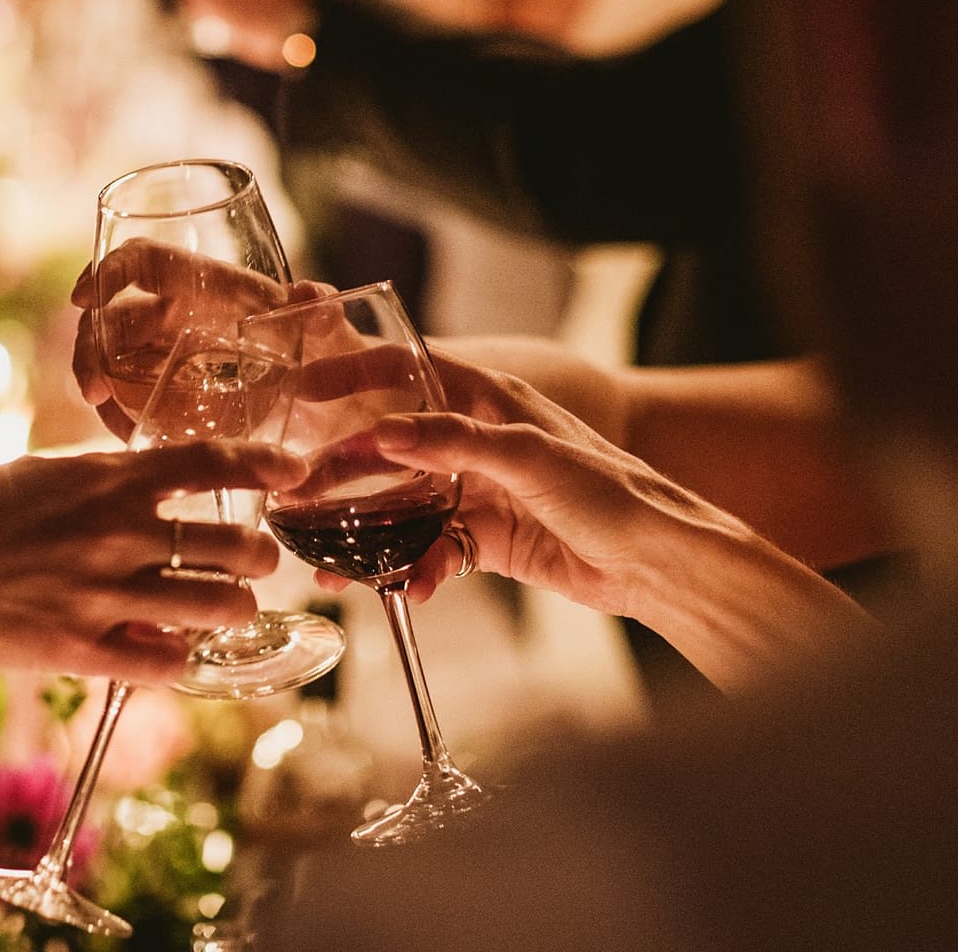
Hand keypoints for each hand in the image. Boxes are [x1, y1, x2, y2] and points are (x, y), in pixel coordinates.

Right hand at [0, 441, 303, 682]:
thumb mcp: (39, 471)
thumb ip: (101, 476)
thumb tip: (147, 475)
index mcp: (105, 480)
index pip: (211, 464)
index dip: (265, 467)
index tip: (294, 471)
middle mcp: (116, 534)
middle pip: (235, 546)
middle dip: (259, 555)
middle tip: (254, 559)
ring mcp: (102, 595)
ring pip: (217, 608)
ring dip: (234, 609)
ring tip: (226, 607)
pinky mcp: (82, 649)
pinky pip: (167, 662)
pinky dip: (184, 656)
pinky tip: (178, 648)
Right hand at [69, 240, 305, 440]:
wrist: (334, 402)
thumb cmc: (325, 352)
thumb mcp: (327, 331)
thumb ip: (321, 311)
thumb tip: (311, 295)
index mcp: (204, 285)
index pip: (143, 261)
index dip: (108, 270)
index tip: (82, 297)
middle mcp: (176, 315)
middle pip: (111, 317)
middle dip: (89, 346)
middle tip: (93, 389)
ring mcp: (165, 356)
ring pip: (109, 360)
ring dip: (96, 382)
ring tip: (108, 418)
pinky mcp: (166, 395)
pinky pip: (127, 400)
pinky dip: (118, 415)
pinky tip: (127, 436)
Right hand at [299, 349, 654, 604]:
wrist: (658, 562)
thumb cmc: (612, 490)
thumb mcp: (528, 456)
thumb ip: (454, 441)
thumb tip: (383, 432)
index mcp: (488, 398)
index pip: (408, 370)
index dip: (354, 374)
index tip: (304, 392)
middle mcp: (476, 440)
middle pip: (393, 447)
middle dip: (345, 473)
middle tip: (300, 494)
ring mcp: (478, 491)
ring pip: (405, 508)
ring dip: (369, 536)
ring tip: (334, 568)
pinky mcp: (485, 540)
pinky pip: (433, 551)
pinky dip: (414, 569)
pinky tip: (406, 587)